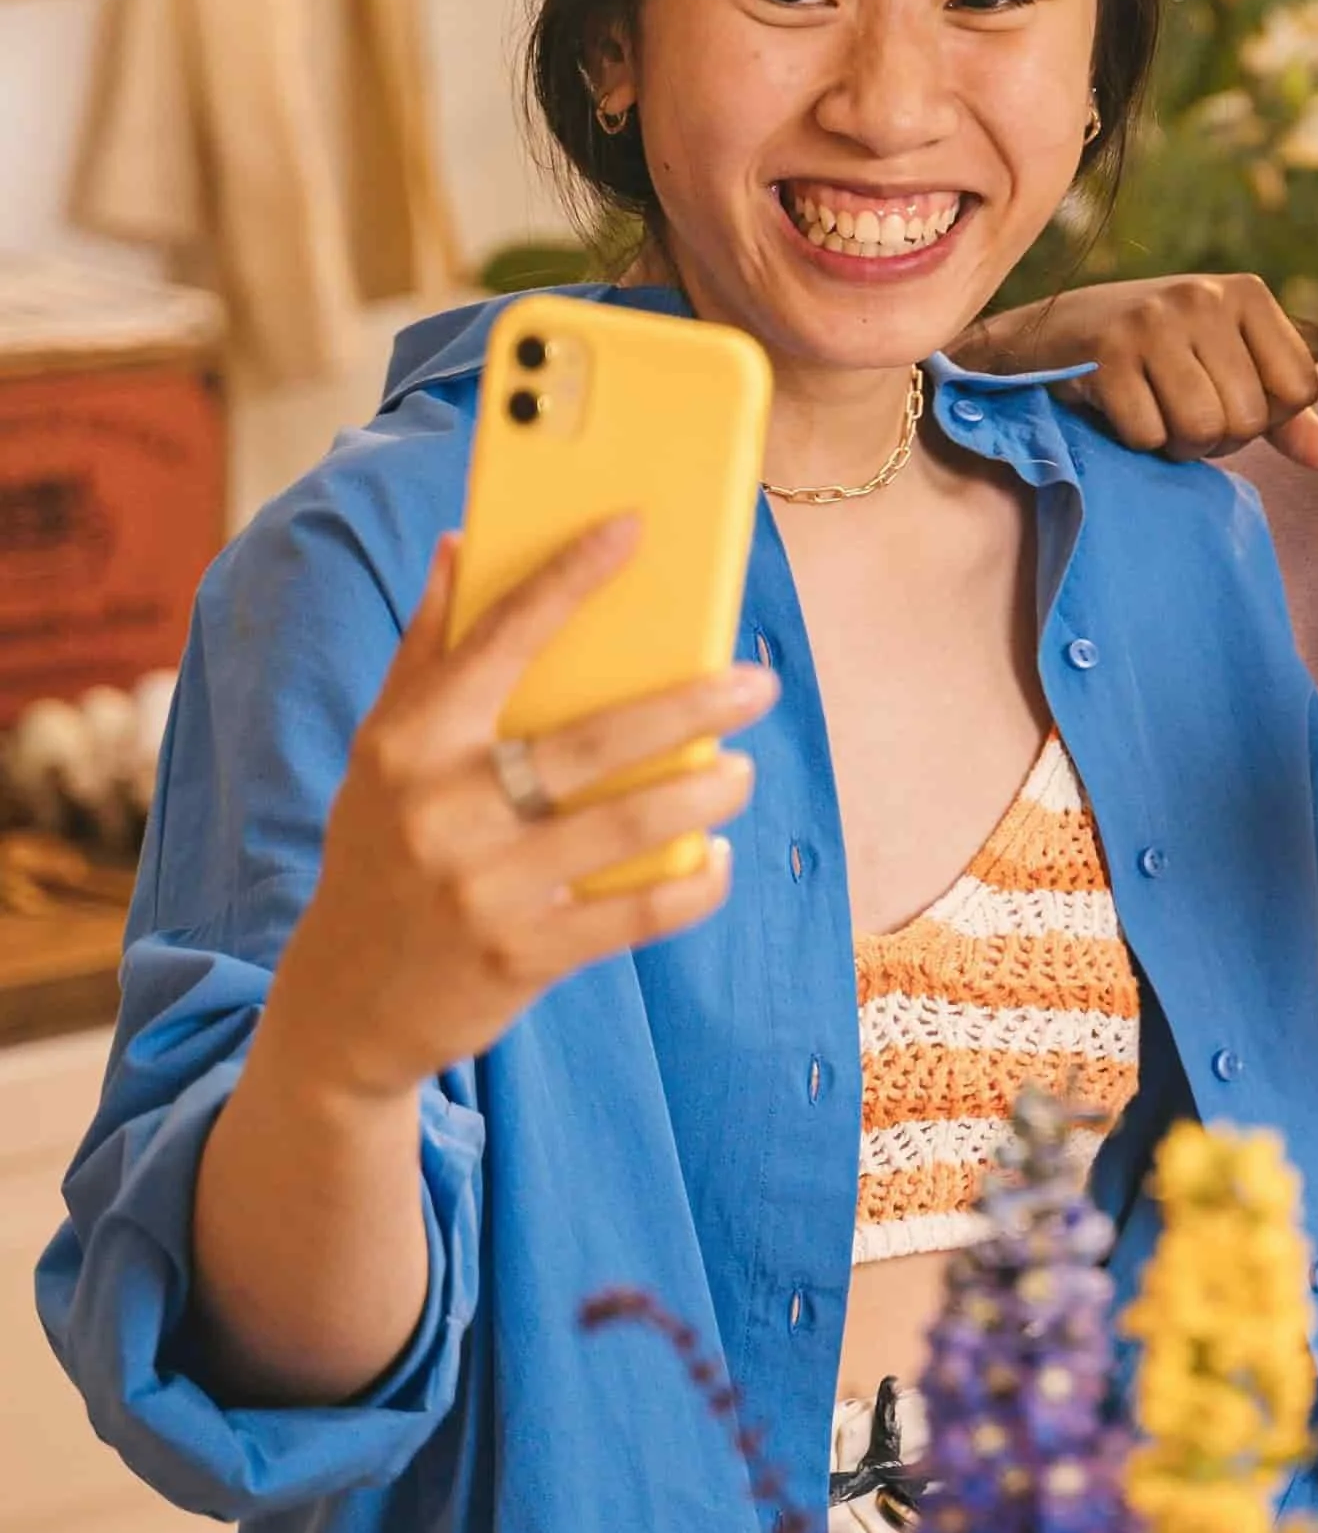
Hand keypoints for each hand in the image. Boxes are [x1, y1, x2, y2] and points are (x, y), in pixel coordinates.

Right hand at [263, 521, 777, 1105]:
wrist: (345, 1004)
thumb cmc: (379, 851)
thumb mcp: (380, 753)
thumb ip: (428, 651)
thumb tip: (463, 544)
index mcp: (408, 744)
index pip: (499, 639)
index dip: (568, 578)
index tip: (632, 528)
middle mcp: (442, 810)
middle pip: (592, 740)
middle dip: (691, 705)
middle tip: (756, 683)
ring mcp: (484, 888)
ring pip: (626, 826)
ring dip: (704, 792)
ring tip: (741, 770)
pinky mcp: (522, 955)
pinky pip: (634, 915)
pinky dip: (691, 885)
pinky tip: (718, 858)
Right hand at [963, 276, 1317, 474]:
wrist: (1049, 338)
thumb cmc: (1154, 361)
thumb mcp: (1227, 371)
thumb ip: (1285, 416)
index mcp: (1247, 293)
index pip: (1299, 390)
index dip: (1263, 418)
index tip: (1221, 397)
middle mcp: (1204, 296)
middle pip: (1249, 418)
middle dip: (1215, 438)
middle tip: (1176, 409)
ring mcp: (1153, 320)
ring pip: (1203, 430)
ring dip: (1176, 444)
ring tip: (1153, 413)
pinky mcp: (1107, 352)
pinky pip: (1149, 435)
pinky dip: (1135, 441)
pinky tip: (1117, 409)